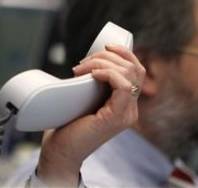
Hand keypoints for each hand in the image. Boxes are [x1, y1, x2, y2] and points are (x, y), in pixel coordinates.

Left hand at [36, 45, 144, 185]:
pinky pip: (124, 87)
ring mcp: (125, 114)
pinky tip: (93, 75)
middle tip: (83, 63)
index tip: (105, 47)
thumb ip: (94, 84)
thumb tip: (90, 61)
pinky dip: (108, 74)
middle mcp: (130, 109)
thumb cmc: (68, 124)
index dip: (124, 53)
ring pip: (129, 74)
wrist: (60, 151)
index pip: (137, 70)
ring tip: (81, 69)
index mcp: (125, 103)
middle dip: (107, 56)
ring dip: (103, 63)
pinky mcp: (116, 118)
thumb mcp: (85, 98)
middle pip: (134, 68)